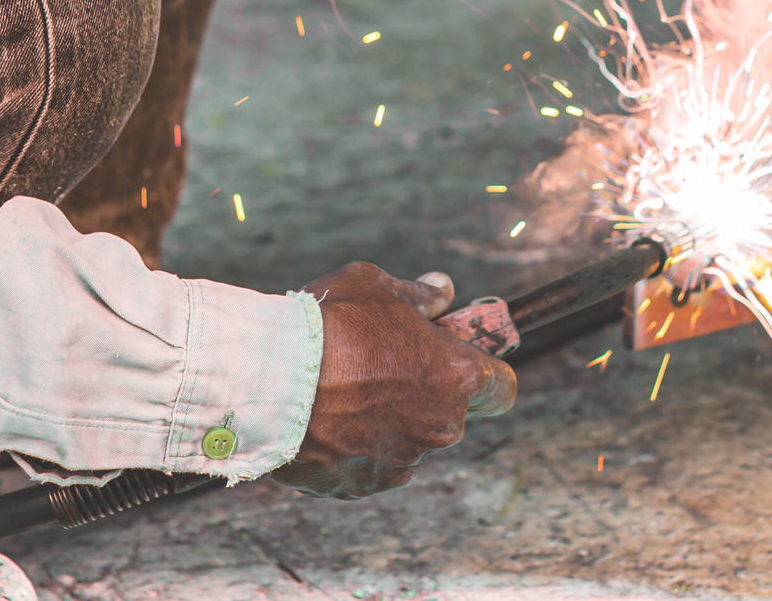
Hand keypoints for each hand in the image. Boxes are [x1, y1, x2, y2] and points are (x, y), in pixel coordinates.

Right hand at [272, 262, 515, 498]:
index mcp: (456, 376)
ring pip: (408, 439)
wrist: (270, 380)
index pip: (501, 387)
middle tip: (383, 363)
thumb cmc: (330, 324)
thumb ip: (419, 295)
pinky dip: (356, 446)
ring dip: (389, 419)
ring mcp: (401, 461)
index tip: (463, 359)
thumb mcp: (379, 287)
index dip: (486, 372)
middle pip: (450, 412)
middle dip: (426, 391)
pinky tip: (326, 418)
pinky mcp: (362, 485)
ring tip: (342, 388)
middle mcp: (439, 426)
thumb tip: (442, 292)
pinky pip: (371, 464)